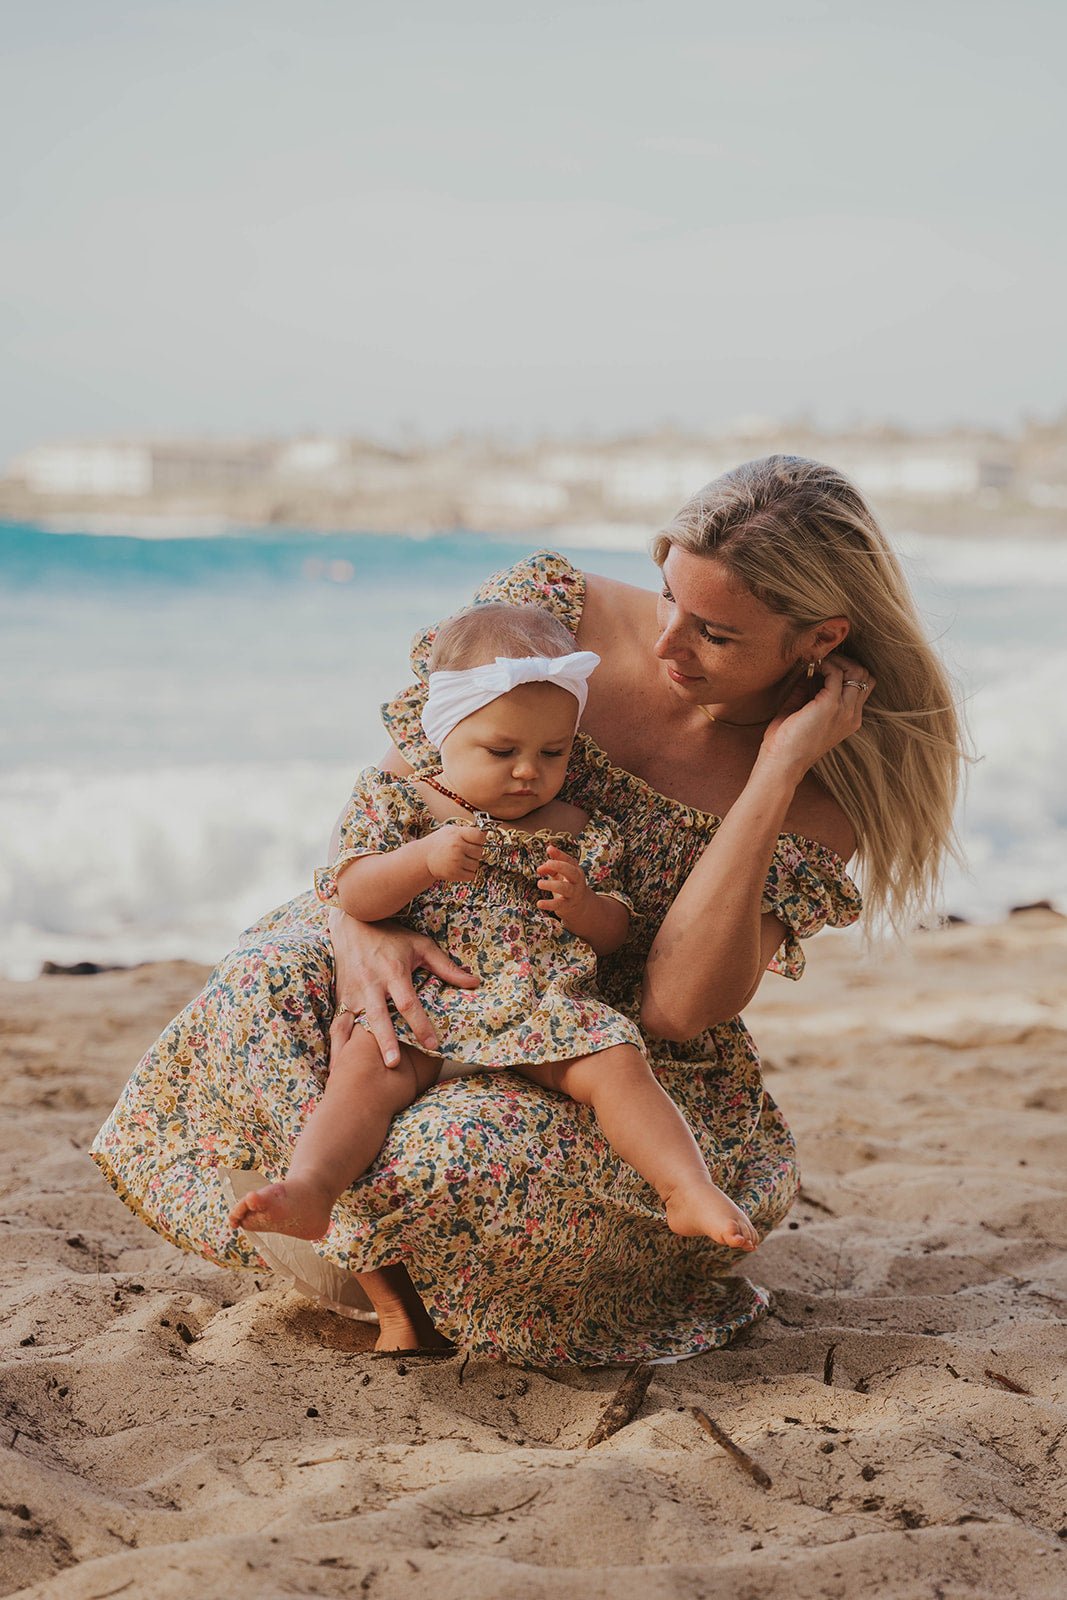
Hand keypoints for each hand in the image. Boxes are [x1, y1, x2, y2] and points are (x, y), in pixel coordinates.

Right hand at [327, 909, 478, 1066]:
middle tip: (394, 1064)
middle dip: (385, 1040)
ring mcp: (353, 991)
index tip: (432, 1045)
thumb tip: (474, 982)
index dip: (420, 1023)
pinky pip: (338, 1023)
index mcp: (393, 971)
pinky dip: (337, 1044)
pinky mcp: (341, 997)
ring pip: (354, 1022)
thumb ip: (446, 967)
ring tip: (360, 1069)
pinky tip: (337, 1065)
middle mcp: (371, 983)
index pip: (407, 1002)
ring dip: (357, 1047)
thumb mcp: (421, 946)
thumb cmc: (391, 936)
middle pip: (378, 1015)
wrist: (352, 923)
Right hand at [423, 823, 485, 882]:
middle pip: (480, 852)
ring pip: (476, 864)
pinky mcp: (454, 874)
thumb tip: (487, 834)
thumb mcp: (452, 831)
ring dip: (471, 863)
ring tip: (460, 860)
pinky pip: (472, 875)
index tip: (476, 841)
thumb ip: (468, 831)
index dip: (480, 840)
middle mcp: (457, 847)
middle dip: (475, 852)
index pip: (479, 836)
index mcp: (457, 835)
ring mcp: (456, 861)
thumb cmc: (439, 843)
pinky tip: (460, 867)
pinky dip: (468, 873)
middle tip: (465, 852)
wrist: (424, 857)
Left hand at [536, 845, 593, 920]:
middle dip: (559, 866)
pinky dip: (548, 904)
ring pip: (565, 888)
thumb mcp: (560, 874)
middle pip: (571, 871)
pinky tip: (539, 903)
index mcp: (575, 870)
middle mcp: (576, 881)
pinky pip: (558, 904)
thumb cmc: (567, 885)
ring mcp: (573, 893)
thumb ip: (550, 868)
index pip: (569, 860)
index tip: (549, 849)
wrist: (580, 906)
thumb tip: (539, 869)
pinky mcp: (567, 905)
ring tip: (539, 883)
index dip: (559, 854)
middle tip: (547, 863)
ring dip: (551, 885)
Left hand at [759, 651, 876, 776]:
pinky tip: (811, 668)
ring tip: (819, 663)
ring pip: (857, 671)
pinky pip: (836, 673)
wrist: (782, 763)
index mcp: (849, 719)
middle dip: (845, 662)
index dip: (846, 671)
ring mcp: (844, 710)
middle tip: (824, 662)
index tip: (824, 667)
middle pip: (865, 676)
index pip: (863, 686)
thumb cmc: (787, 743)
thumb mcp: (802, 715)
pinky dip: (825, 665)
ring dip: (837, 661)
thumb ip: (806, 695)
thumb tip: (805, 675)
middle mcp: (852, 715)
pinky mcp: (830, 705)